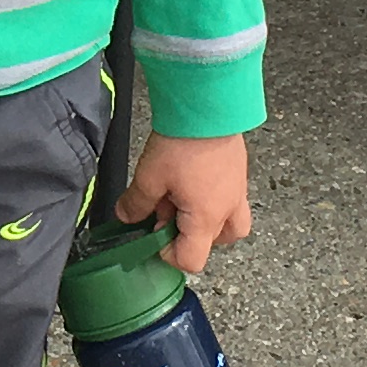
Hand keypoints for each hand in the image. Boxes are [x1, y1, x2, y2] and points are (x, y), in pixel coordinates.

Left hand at [113, 131, 253, 273]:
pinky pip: (230, 200)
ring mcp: (238, 191)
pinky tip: (191, 178)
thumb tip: (126, 216)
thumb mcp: (149, 176)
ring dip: (205, 220)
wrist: (208, 105)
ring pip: (228, 224)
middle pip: (212, 244)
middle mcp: (228, 210)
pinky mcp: (239, 173)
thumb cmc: (183, 142)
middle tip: (166, 211)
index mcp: (206, 219)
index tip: (153, 233)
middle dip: (187, 235)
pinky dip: (212, 199)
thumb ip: (136, 203)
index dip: (168, 254)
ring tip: (183, 197)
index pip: (191, 260)